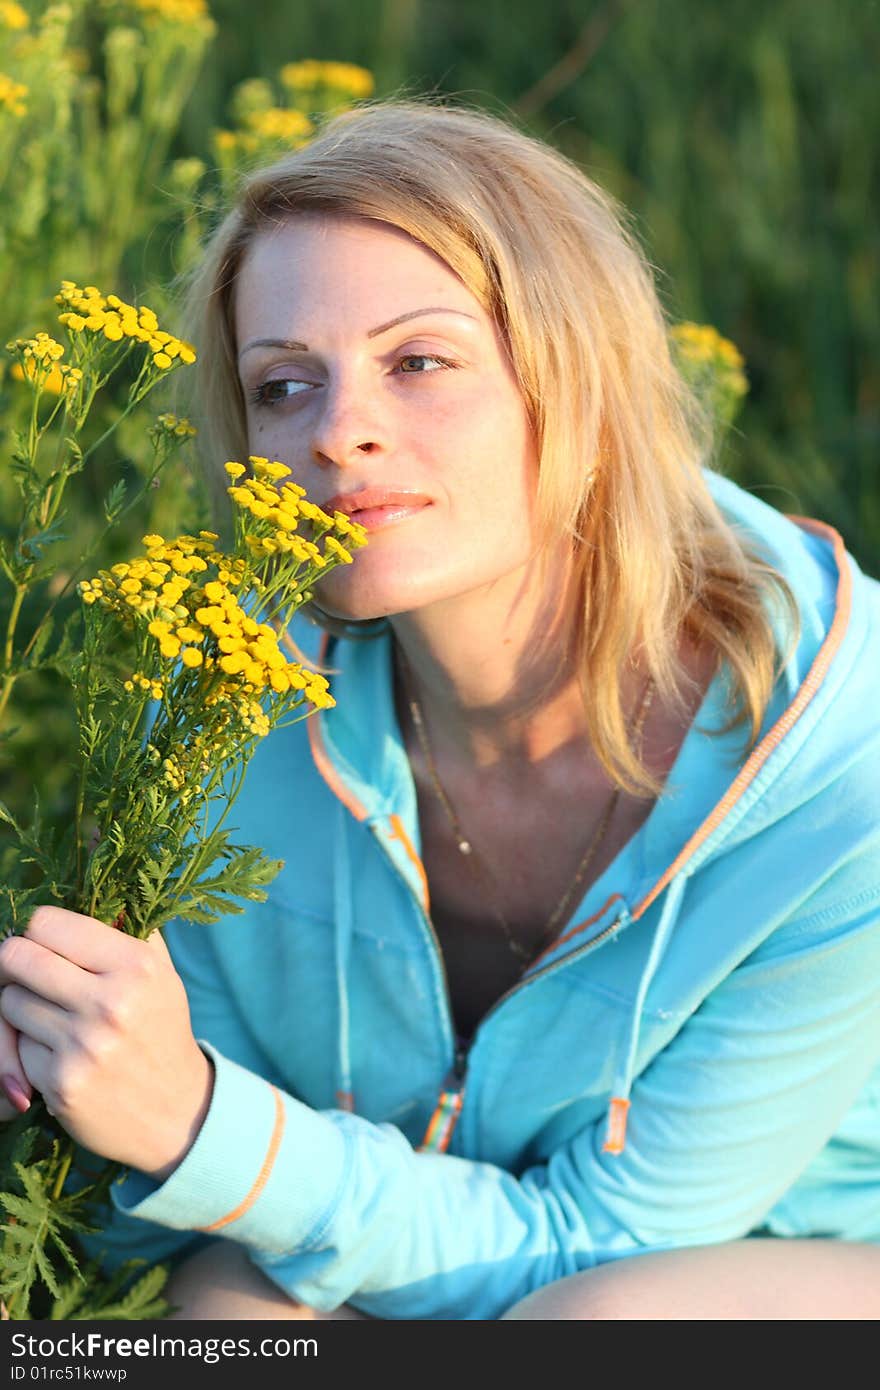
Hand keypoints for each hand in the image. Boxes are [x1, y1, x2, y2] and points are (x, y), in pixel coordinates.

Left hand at [0, 907, 213, 1181]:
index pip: (49, 923)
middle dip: (16, 963)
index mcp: (136, 965)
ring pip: (10, 1002)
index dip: (40, 931)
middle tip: (30, 973)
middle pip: (16, 957)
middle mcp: (111, 1002)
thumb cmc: (161, 1031)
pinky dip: (30, 1050)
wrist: (178, 1114)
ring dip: (22, 1008)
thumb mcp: (160, 973)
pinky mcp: (61, 1083)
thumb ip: (128, 929)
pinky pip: (18, 1047)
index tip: (47, 944)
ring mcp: (83, 1044)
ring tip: (51, 1016)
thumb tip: (98, 882)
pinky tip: (58, 1055)